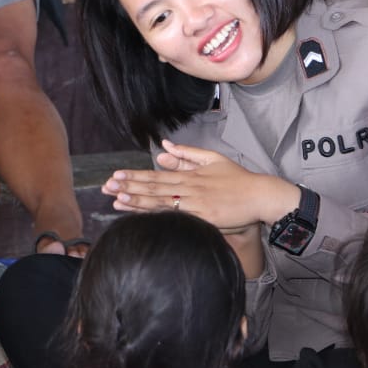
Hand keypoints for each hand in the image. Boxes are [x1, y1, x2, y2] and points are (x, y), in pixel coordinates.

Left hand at [102, 141, 294, 230]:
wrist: (260, 196)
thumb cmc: (238, 180)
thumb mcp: (213, 159)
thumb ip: (188, 154)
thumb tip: (164, 148)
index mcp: (190, 175)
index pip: (156, 176)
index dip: (135, 176)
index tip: (116, 176)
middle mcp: (189, 189)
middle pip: (154, 189)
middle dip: (128, 188)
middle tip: (106, 187)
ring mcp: (196, 205)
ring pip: (161, 203)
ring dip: (137, 202)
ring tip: (116, 200)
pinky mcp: (204, 219)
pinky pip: (177, 218)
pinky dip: (158, 217)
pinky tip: (143, 217)